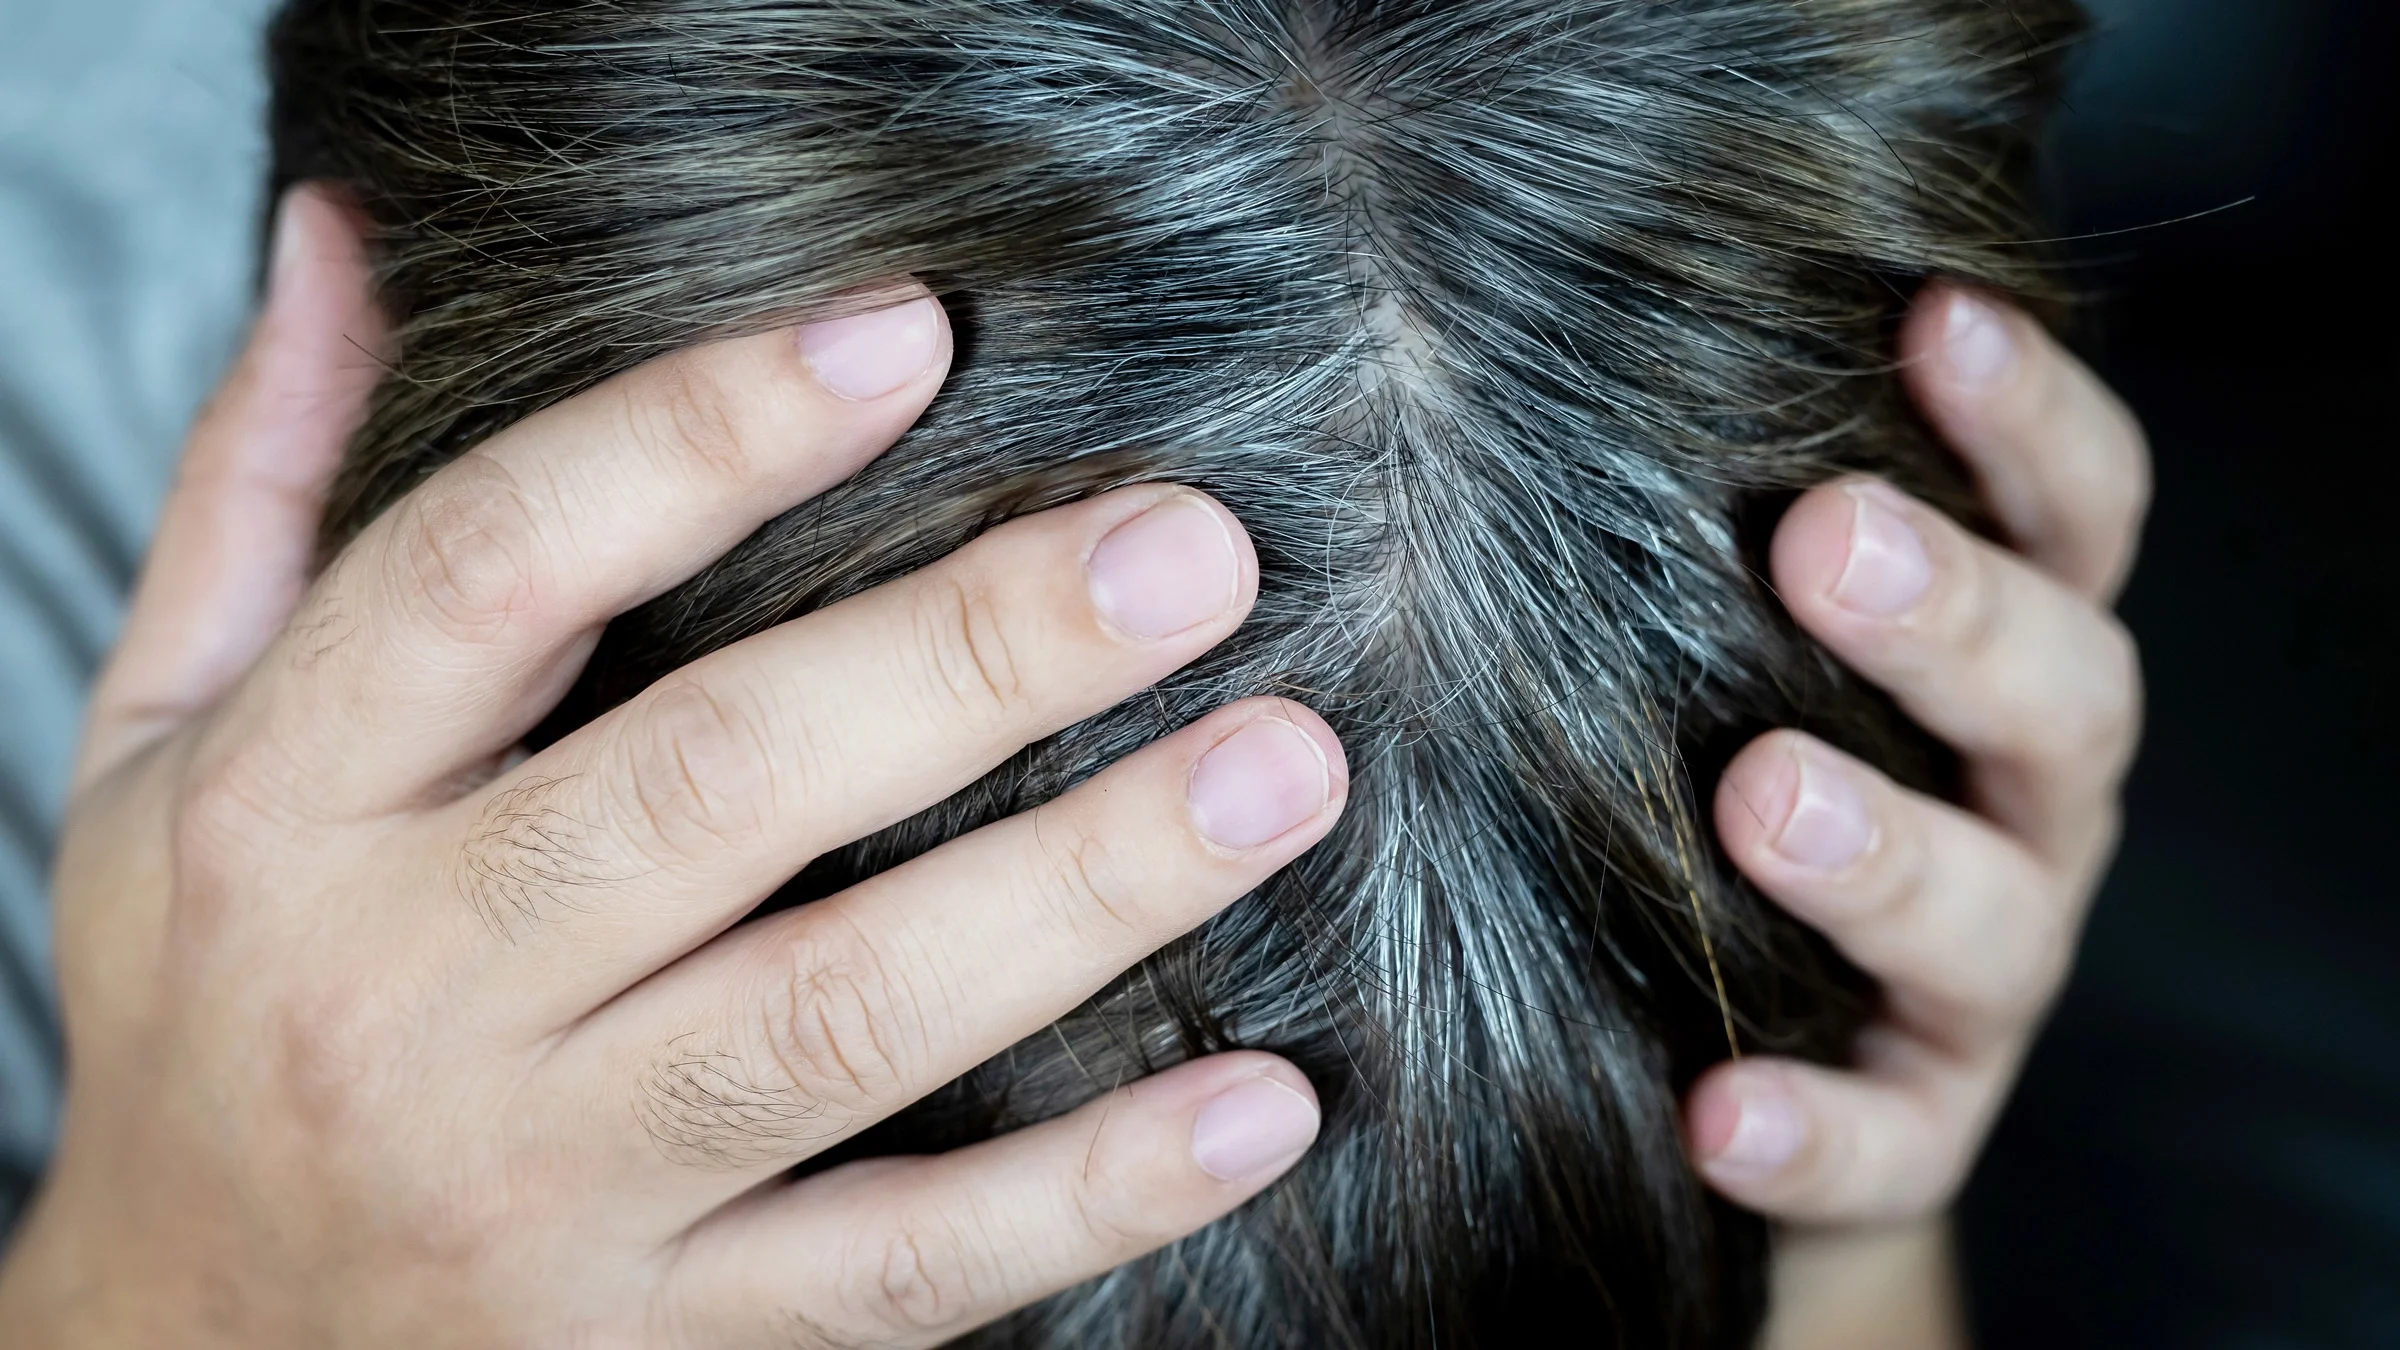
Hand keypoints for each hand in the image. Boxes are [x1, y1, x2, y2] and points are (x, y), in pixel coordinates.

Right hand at [0, 188, 1343, 1347]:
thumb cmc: (202, 994)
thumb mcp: (154, 741)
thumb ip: (258, 494)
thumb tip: (343, 242)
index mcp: (291, 804)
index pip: (493, 571)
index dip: (700, 439)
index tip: (910, 335)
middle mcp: (413, 994)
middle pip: (715, 786)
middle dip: (969, 658)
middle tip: (1190, 552)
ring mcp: (547, 1185)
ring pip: (840, 1024)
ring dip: (1078, 892)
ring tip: (1278, 766)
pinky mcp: (658, 1340)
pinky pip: (898, 1271)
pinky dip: (1089, 1193)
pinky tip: (1261, 1100)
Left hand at [1686, 288, 2150, 1343]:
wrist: (1701, 1057)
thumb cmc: (1690, 782)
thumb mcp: (1716, 644)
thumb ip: (1696, 527)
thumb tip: (1503, 347)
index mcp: (1997, 662)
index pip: (2070, 520)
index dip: (2028, 417)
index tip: (1933, 315)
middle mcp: (2020, 804)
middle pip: (2062, 693)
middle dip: (1956, 612)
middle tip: (1827, 539)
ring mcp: (1980, 975)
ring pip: (1992, 915)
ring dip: (1887, 854)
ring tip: (1763, 798)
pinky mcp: (1914, 1128)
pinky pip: (1889, 1141)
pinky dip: (1812, 1126)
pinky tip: (1717, 1111)